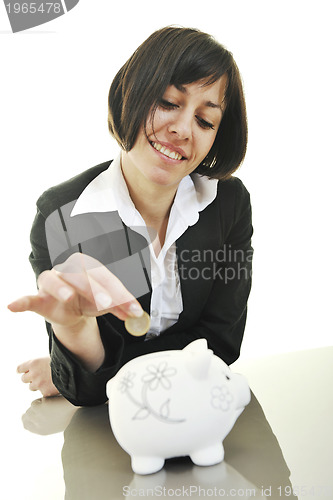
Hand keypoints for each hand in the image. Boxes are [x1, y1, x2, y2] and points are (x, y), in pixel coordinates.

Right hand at [8, 252, 143, 327]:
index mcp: (89, 266)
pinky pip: (28, 298)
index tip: (133, 308)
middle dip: (95, 289)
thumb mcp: (106, 304)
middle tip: (107, 303)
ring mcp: (52, 281)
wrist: (71, 308)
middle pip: (82, 276)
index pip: (106, 277)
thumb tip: (137, 315)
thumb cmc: (90, 300)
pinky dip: (21, 302)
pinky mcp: (38, 297)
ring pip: (54, 281)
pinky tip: (13, 306)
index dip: (120, 293)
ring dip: (61, 288)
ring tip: (68, 297)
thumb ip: (120, 307)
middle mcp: (69, 268)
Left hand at [17, 357, 59, 397]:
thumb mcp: (50, 357)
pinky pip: (42, 393)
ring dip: (37, 385)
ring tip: (47, 381)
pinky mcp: (44, 392)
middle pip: (23, 379)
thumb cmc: (63, 362)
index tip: (25, 371)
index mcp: (33, 363)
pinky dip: (47, 390)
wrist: (72, 371)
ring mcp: (38, 384)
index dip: (23, 370)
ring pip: (31, 387)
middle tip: (38, 376)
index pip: (19, 369)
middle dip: (30, 378)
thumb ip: (40, 363)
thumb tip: (38, 366)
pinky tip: (53, 386)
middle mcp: (33, 374)